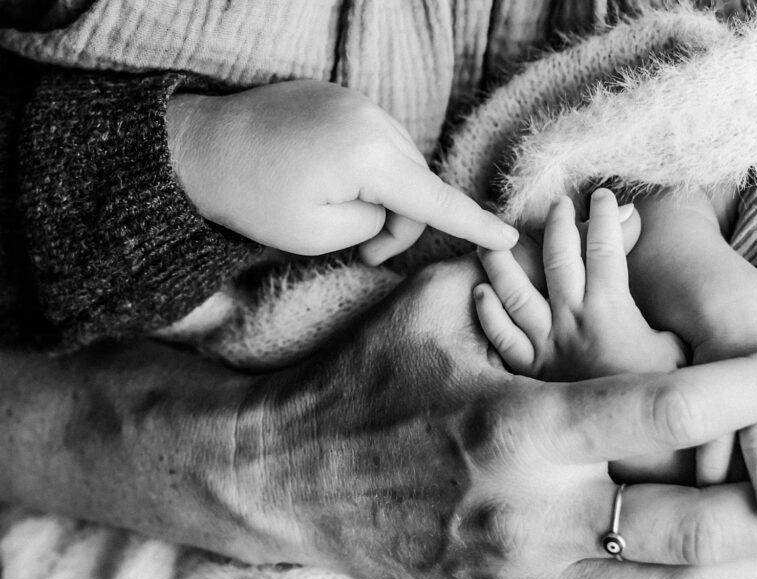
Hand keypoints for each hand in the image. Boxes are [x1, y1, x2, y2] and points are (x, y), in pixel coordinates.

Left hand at [166, 80, 517, 261]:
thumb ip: (374, 226)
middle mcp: (373, 119)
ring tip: (338, 214)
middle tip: (363, 252)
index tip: (508, 237)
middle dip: (400, 223)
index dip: (474, 224)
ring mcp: (356, 102)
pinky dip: (367, 170)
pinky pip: (376, 141)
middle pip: (418, 184)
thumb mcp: (319, 235)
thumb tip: (390, 212)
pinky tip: (329, 181)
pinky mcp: (340, 97)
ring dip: (384, 195)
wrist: (197, 146)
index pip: (436, 200)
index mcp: (369, 156)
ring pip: (399, 163)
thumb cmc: (251, 199)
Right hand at [226, 256, 756, 578]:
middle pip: (691, 528)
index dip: (754, 388)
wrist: (288, 481)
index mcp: (517, 430)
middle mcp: (530, 516)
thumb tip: (601, 226)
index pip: (663, 409)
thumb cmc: (363, 382)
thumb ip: (522, 272)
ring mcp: (524, 575)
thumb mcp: (433, 309)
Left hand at [473, 190, 685, 380]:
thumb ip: (667, 322)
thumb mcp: (676, 352)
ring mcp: (546, 345)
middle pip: (558, 259)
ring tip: (496, 238)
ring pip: (516, 293)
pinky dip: (488, 314)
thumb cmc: (660, 397)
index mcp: (611, 310)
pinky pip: (501, 338)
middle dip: (559, 225)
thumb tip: (682, 296)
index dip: (606, 217)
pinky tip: (480, 294)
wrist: (629, 444)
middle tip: (558, 205)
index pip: (605, 248)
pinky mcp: (529, 370)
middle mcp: (572, 321)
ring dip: (506, 262)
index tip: (607, 196)